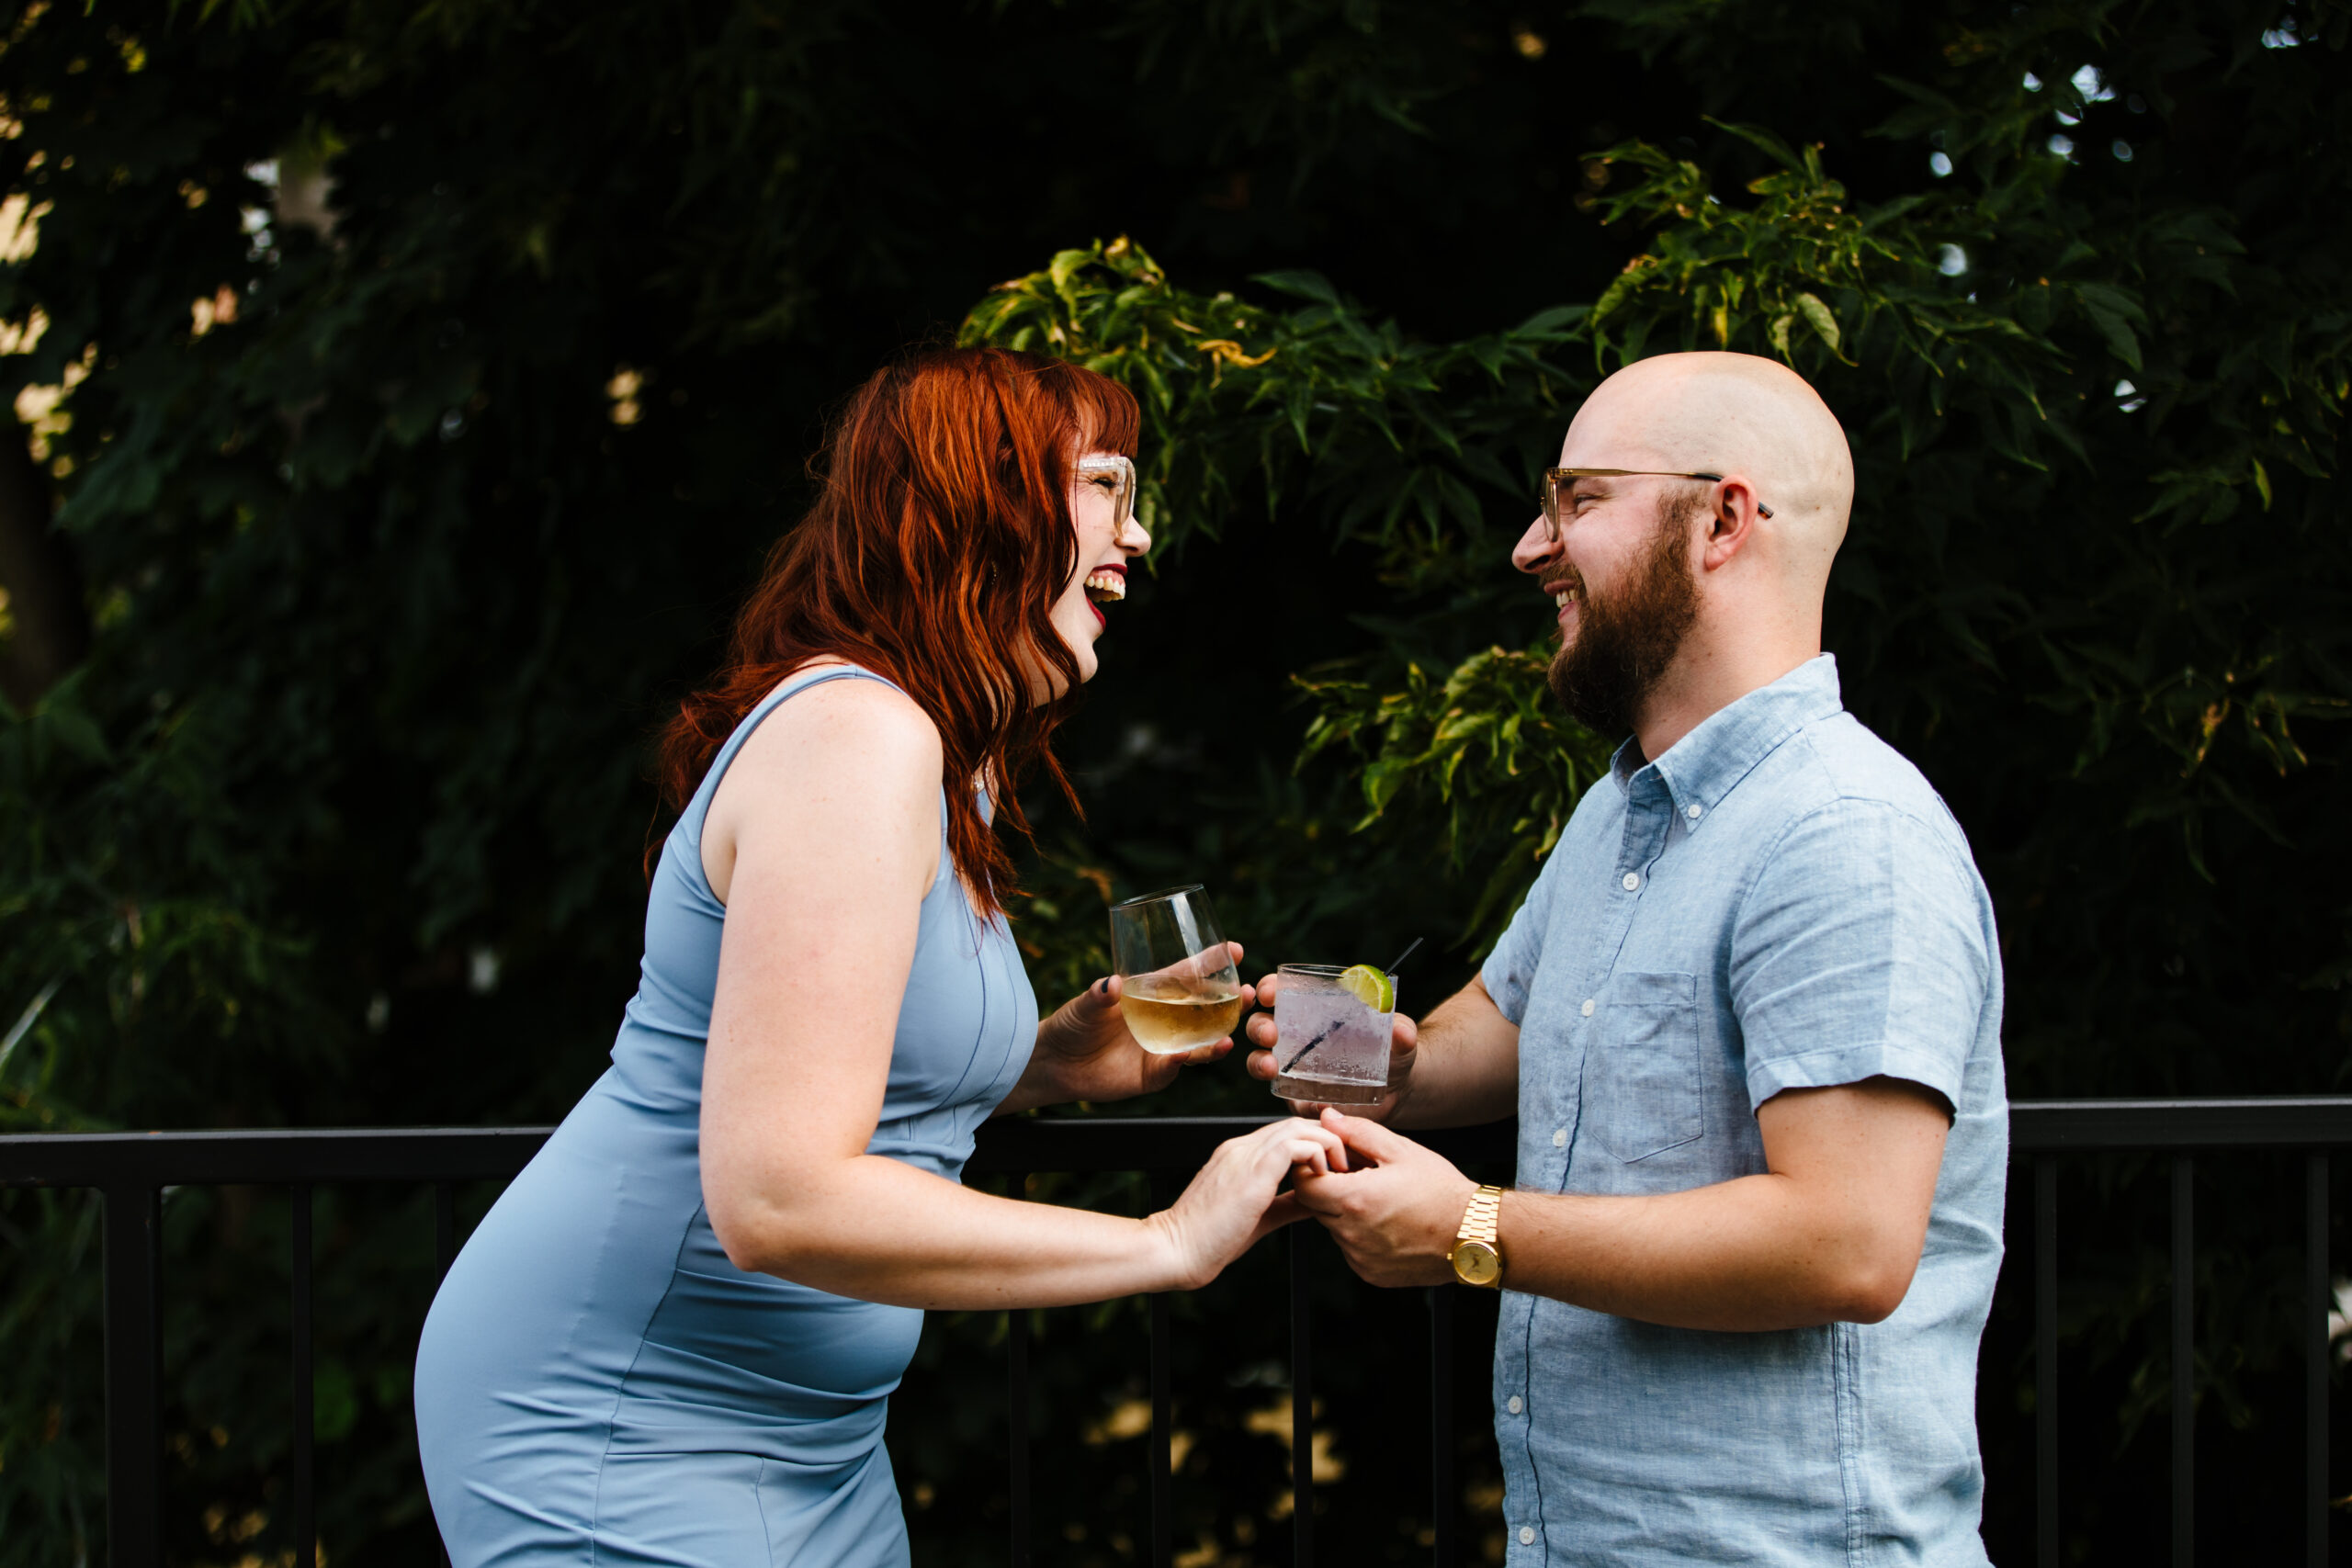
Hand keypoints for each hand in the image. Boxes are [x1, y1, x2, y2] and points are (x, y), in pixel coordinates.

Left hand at [1005, 942, 1255, 1112]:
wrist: (1054, 1063)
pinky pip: (1173, 1068)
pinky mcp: (1152, 1074)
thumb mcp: (1085, 1004)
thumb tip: (1111, 984)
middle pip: (1204, 1010)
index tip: (1235, 949)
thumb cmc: (1071, 1023)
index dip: (1210, 962)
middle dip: (1230, 1002)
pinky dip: (1180, 1062)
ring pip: (1198, 1043)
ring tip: (1232, 1035)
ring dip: (1217, 1038)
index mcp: (1150, 993)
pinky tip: (1186, 1055)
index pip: (1187, 974)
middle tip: (1250, 994)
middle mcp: (1162, 1019)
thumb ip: (1099, 995)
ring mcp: (1160, 1047)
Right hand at [1150, 1118, 1349, 1290]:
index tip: (1338, 1164)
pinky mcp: (1250, 1171)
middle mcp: (1241, 1147)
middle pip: (1296, 1123)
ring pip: (1297, 1127)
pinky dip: (1315, 1154)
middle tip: (1348, 1162)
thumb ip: (1288, 1202)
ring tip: (1342, 1167)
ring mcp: (1243, 1155)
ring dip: (1327, 1143)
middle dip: (1329, 1137)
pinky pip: (1292, 1146)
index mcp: (1240, 1155)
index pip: (1287, 1132)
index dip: (1318, 1142)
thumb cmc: (1211, 1240)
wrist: (1175, 1250)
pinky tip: (1324, 1174)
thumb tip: (1318, 1199)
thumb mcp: (1260, 1216)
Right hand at [1244, 971, 1420, 1121]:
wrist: (1398, 1092)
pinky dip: (1288, 1098)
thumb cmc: (1393, 1052)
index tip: (1269, 993)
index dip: (1267, 989)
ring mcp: (1293, 1068)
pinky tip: (1307, 1101)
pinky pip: (1283, 1097)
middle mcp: (1294, 1037)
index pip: (1279, 992)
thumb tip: (1400, 1029)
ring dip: (1257, 1061)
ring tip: (1271, 1066)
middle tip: (1271, 1033)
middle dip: (1258, 1026)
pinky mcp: (1298, 1097)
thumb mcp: (1400, 1038)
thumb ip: (1402, 1031)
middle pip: (1260, 1025)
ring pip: (1258, 1061)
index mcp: (1311, 1011)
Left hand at [1289, 1110, 1475, 1287]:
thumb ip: (1358, 1133)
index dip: (1310, 1170)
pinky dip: (1360, 1235)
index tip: (1328, 1164)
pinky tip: (1388, 1223)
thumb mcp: (1401, 1151)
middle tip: (1360, 1178)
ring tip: (1380, 1200)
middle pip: (1316, 1207)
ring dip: (1346, 1213)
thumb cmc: (1442, 1192)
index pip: (1303, 1185)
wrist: (1472, 1234)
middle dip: (1330, 1189)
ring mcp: (1361, 1257)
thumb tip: (1330, 1119)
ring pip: (1333, 1229)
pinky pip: (1351, 1250)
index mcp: (1355, 1199)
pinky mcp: (1371, 1273)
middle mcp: (1352, 1233)